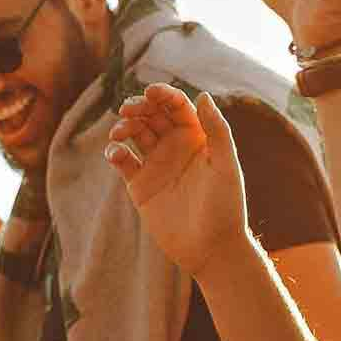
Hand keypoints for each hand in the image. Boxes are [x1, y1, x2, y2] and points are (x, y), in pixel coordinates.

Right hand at [105, 85, 249, 277]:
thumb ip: (217, 130)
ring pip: (134, 134)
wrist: (210, 248)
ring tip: (119, 132)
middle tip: (128, 110)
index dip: (163, 94)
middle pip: (152, 115)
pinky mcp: (140, 185)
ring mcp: (156, 165)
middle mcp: (175, 147)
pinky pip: (123, 161)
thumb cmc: (225, 207)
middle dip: (138, 107)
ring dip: (124, 126)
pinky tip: (115, 154)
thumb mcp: (225, 166)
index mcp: (198, 137)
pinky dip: (115, 152)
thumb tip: (203, 95)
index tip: (150, 92)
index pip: (177, 106)